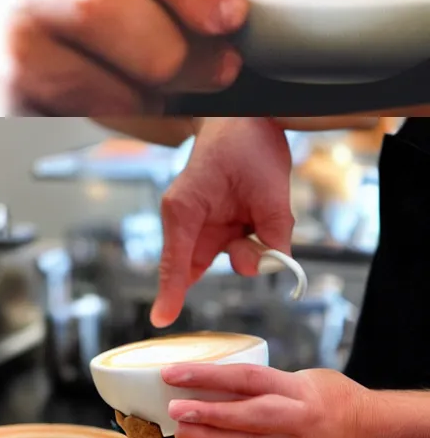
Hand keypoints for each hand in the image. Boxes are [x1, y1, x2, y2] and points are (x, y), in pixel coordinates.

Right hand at [0, 0, 248, 115]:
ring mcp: (13, 44)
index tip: (230, 19)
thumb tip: (234, 25)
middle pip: (108, 9)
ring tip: (169, 95)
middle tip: (213, 72)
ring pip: (101, 77)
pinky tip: (138, 113)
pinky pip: (89, 120)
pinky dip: (132, 124)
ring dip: (154, 97)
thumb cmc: (42, 12)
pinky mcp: (10, 100)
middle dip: (177, 50)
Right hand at [152, 116, 294, 325]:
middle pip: (201, 264)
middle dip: (240, 258)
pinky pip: (236, 245)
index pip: (176, 260)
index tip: (161, 320)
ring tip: (264, 209)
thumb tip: (276, 265)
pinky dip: (254, 239)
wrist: (244, 117)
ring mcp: (200, 224)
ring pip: (224, 256)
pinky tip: (259, 211)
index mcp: (184, 209)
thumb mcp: (270, 187)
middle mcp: (186, 220)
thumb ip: (274, 230)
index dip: (170, 292)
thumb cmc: (246, 144)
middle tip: (260, 239)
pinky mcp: (215, 224)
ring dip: (251, 246)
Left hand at [166, 365, 370, 437]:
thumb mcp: (297, 377)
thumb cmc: (326, 394)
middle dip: (206, 413)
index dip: (207, 375)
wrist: (364, 425)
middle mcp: (295, 416)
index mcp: (296, 388)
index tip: (174, 372)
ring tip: (179, 430)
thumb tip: (210, 379)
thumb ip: (258, 381)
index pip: (246, 378)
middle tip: (173, 408)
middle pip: (246, 414)